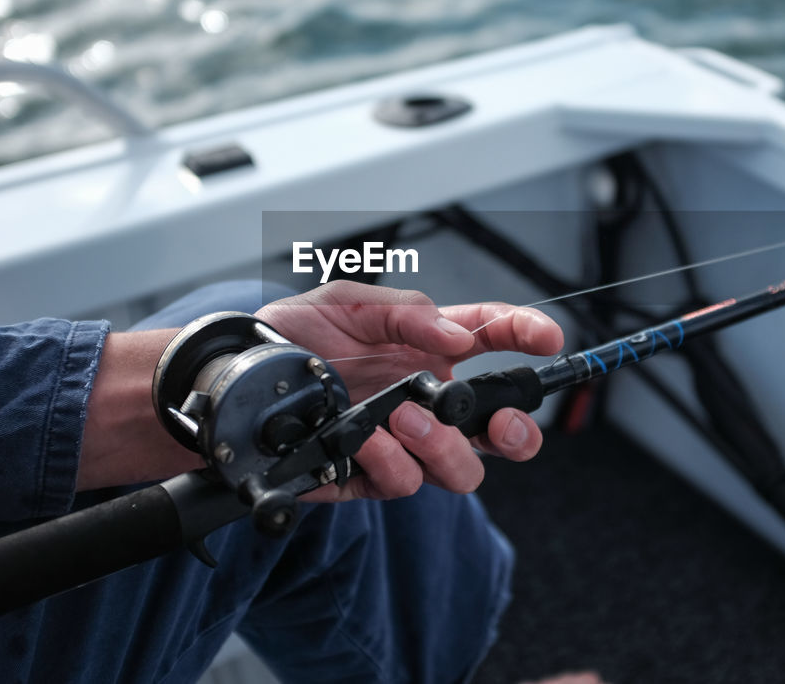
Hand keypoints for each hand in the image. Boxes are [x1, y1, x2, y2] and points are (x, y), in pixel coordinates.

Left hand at [256, 280, 563, 502]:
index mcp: (426, 349)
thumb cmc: (290, 337)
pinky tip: (369, 439)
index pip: (492, 342)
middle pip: (497, 430)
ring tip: (406, 417)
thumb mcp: (347, 302)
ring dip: (445, 445)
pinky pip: (403, 482)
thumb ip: (407, 313)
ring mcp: (401, 443)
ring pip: (461, 468)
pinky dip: (392, 461)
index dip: (527, 336)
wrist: (235, 378)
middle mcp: (424, 401)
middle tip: (504, 421)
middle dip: (517, 431)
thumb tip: (455, 338)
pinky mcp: (368, 475)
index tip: (548, 338)